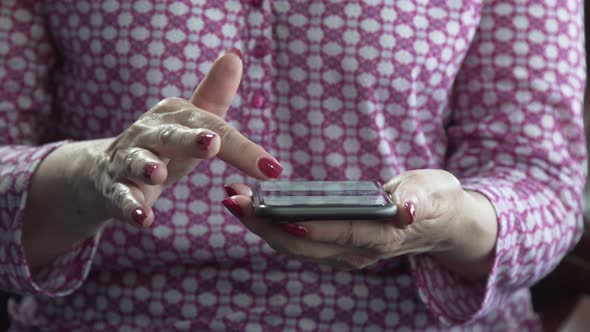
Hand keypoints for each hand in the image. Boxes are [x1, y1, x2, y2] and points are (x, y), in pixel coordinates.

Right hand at [78, 49, 282, 227]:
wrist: (107, 169)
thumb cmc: (163, 144)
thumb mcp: (190, 121)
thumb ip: (214, 94)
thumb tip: (235, 55)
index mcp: (176, 116)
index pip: (214, 129)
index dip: (244, 149)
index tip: (273, 169)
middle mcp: (151, 132)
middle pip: (172, 135)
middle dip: (190, 139)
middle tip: (211, 144)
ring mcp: (130, 159)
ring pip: (138, 161)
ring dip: (147, 167)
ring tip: (158, 174)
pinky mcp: (116, 187)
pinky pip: (123, 196)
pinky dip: (132, 207)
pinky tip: (144, 219)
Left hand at [222, 170, 497, 278]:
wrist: (437, 223)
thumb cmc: (434, 199)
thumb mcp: (433, 189)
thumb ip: (418, 197)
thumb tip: (405, 208)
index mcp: (383, 236)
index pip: (342, 233)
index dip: (311, 228)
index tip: (278, 217)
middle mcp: (359, 253)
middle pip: (305, 245)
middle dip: (265, 225)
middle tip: (233, 199)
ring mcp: (344, 254)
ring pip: (295, 247)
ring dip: (261, 226)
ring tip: (233, 199)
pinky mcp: (335, 249)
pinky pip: (297, 242)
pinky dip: (271, 226)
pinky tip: (252, 208)